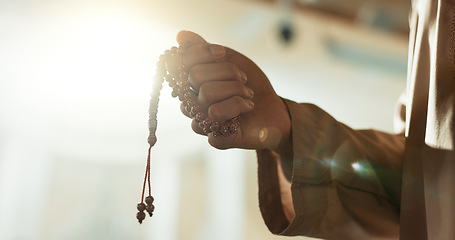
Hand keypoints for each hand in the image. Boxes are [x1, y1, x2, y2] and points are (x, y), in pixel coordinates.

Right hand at [167, 31, 291, 154]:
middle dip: (227, 73)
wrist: (276, 109)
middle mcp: (193, 105)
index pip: (181, 63)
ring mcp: (204, 123)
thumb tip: (180, 35)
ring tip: (248, 96)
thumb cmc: (250, 85)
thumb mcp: (231, 60)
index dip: (201, 53)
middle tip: (242, 80)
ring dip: (236, 90)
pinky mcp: (217, 139)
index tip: (223, 53)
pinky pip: (216, 119)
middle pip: (195, 77)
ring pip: (206, 95)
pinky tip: (246, 111)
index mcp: (192, 85)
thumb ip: (205, 49)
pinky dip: (237, 108)